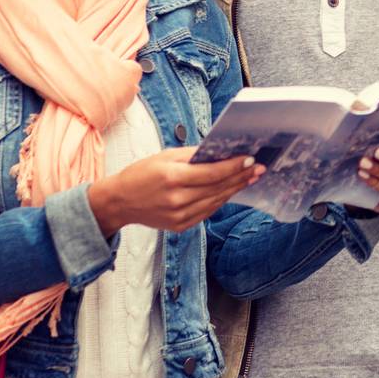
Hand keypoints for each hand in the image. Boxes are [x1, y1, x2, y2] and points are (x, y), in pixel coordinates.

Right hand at [88, 147, 262, 235]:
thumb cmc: (142, 174)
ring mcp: (179, 216)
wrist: (119, 202)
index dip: (233, 167)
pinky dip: (220, 200)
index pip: (211, 173)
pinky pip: (207, 212)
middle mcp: (177, 199)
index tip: (250, 159)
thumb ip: (193, 155)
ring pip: (215, 201)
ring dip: (235, 189)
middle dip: (241, 177)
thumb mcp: (165, 156)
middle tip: (259, 168)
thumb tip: (220, 151)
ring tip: (250, 178)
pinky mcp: (180, 226)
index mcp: (172, 178)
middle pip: (217, 188)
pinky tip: (230, 190)